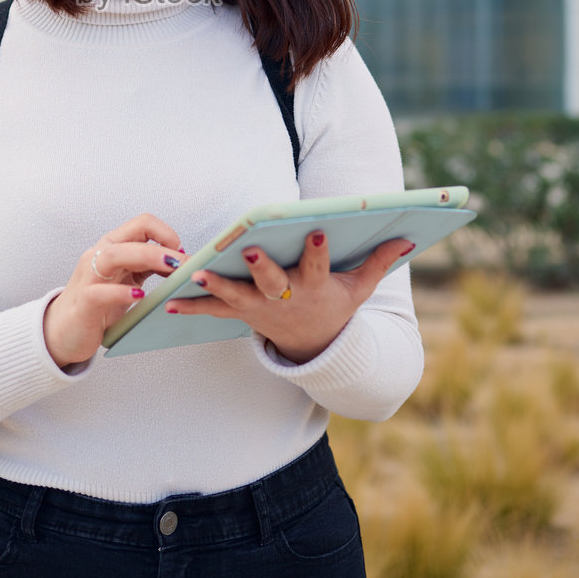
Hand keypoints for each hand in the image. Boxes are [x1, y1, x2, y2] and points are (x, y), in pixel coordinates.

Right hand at [43, 214, 184, 368]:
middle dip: (163, 245)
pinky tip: (139, 296)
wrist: (64, 331)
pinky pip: (101, 292)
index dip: (166, 233)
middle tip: (185, 263)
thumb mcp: (126, 279)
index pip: (142, 223)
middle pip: (132, 236)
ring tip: (170, 268)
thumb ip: (147, 266)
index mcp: (112, 247)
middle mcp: (99, 256)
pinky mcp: (84, 302)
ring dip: (147, 257)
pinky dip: (121, 292)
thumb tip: (180, 259)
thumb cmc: (99, 304)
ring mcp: (89, 277)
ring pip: (115, 255)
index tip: (181, 253)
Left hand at [163, 232, 414, 364]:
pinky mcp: (241, 314)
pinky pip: (213, 311)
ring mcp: (260, 308)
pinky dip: (192, 306)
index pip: (319, 266)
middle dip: (261, 265)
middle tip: (248, 248)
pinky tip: (169, 301)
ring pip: (237, 295)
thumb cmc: (335, 305)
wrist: (315, 346)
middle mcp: (286, 297)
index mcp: (316, 286)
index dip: (319, 251)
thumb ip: (379, 260)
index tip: (319, 232)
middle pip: (272, 281)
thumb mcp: (360, 288)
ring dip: (217, 284)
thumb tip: (409, 236)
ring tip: (199, 272)